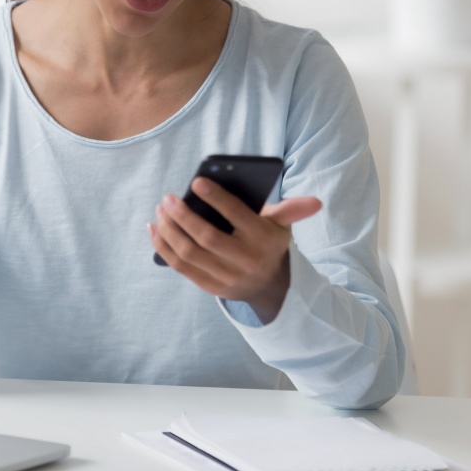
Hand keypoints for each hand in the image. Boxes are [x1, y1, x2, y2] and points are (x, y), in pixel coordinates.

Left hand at [148, 177, 322, 322]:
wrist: (271, 286)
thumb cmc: (269, 242)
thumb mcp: (283, 225)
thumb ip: (292, 209)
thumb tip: (316, 201)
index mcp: (263, 239)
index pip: (237, 216)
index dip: (216, 199)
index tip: (196, 182)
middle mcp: (245, 260)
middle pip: (207, 237)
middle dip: (183, 216)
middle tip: (167, 198)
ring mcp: (227, 277)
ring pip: (189, 254)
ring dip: (170, 231)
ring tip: (160, 211)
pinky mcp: (211, 287)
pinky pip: (181, 267)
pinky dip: (163, 248)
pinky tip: (154, 229)